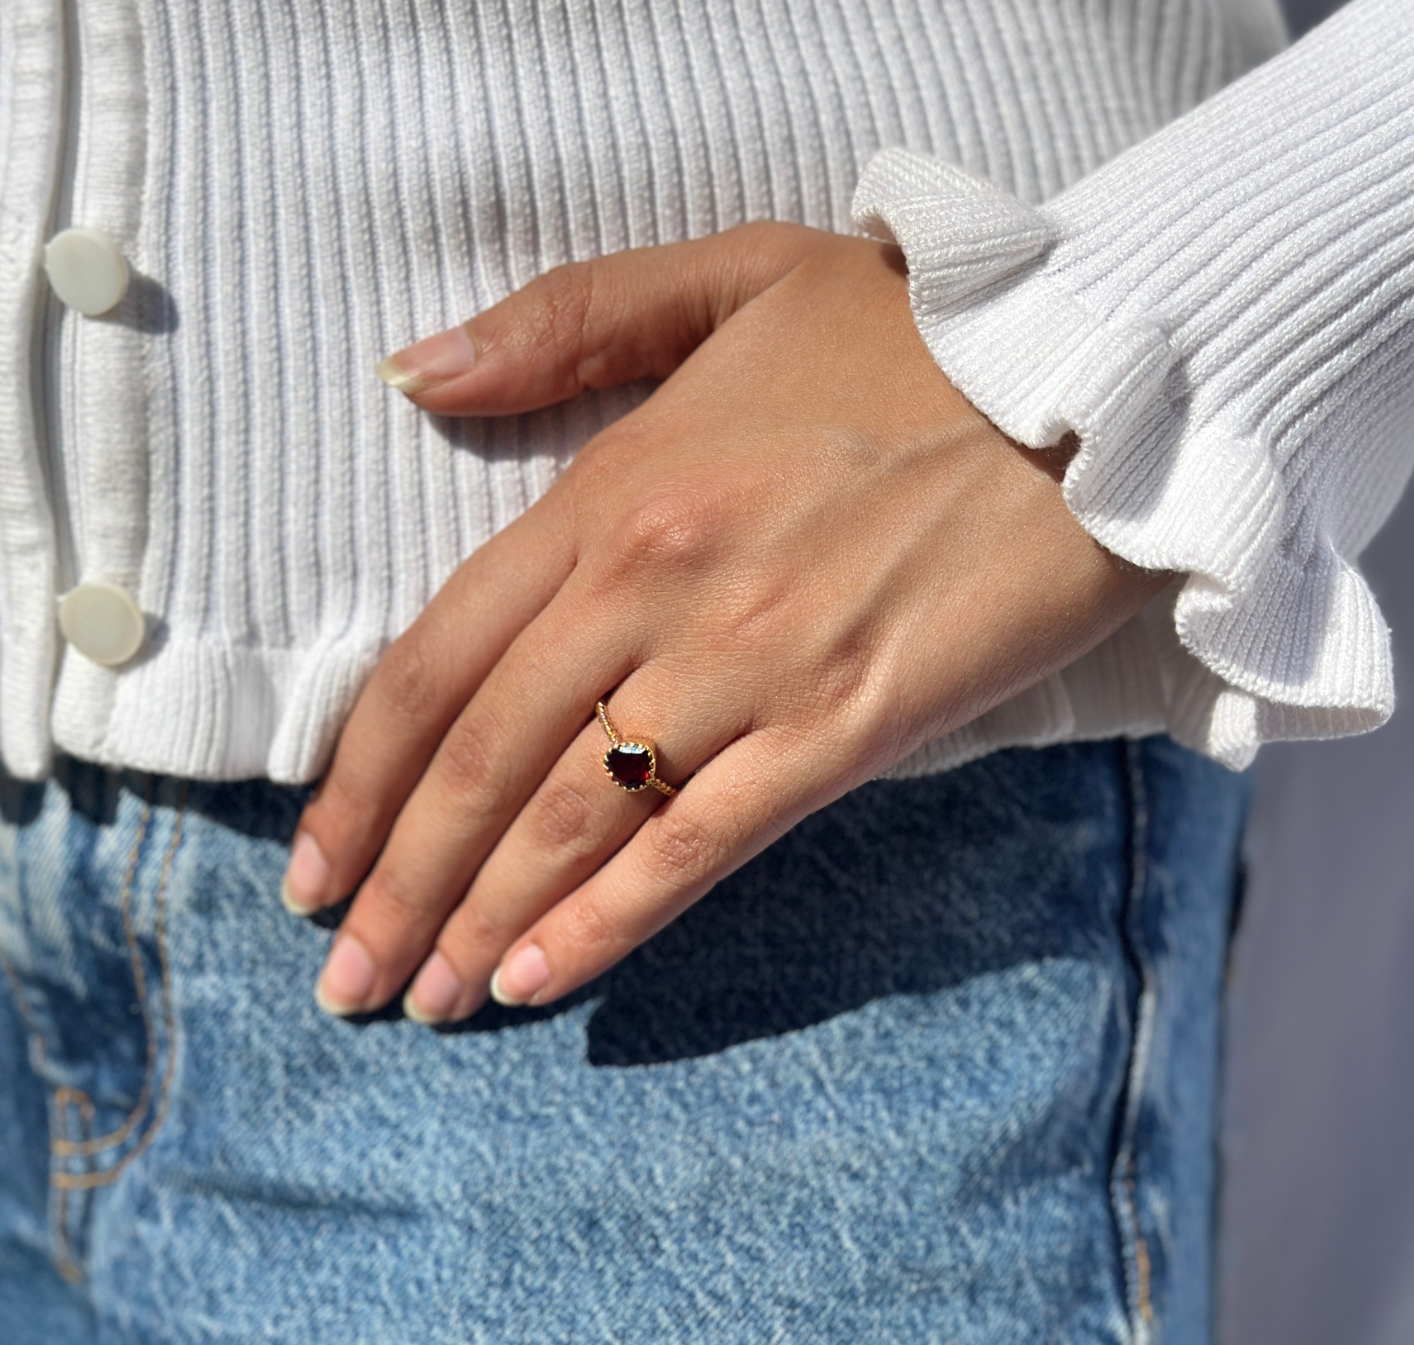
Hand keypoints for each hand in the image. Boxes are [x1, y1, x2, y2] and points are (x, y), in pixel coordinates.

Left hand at [282, 223, 1165, 1020]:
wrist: (1097, 379)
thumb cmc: (913, 332)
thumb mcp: (730, 273)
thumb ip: (561, 322)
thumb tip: (410, 375)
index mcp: (611, 488)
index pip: (436, 658)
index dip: (356, 777)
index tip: (315, 863)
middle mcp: (655, 583)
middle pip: (482, 761)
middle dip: (399, 885)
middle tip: (349, 978)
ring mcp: (749, 662)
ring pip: (572, 816)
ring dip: (482, 921)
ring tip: (427, 1002)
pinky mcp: (846, 726)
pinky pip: (699, 842)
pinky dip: (610, 920)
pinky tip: (542, 982)